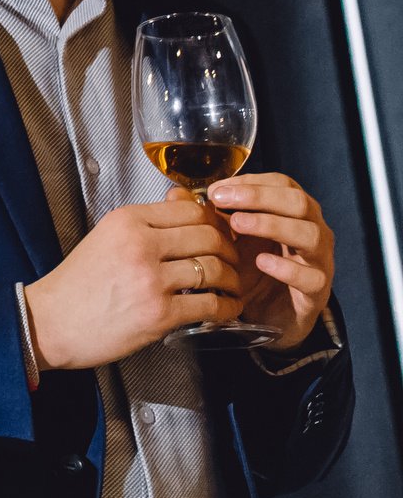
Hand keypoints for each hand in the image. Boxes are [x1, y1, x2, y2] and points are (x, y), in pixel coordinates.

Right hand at [26, 197, 239, 370]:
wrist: (49, 322)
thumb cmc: (76, 284)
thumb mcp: (105, 239)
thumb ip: (145, 222)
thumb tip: (185, 201)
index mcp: (126, 221)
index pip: (190, 209)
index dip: (213, 221)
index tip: (218, 232)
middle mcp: (140, 244)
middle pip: (210, 236)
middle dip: (230, 250)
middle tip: (232, 260)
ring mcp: (151, 279)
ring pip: (216, 269)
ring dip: (232, 279)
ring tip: (231, 286)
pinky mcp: (160, 313)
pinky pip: (211, 304)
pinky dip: (228, 307)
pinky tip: (227, 308)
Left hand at [206, 172, 335, 345]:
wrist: (269, 315)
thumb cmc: (252, 271)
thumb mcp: (227, 240)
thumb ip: (207, 216)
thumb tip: (176, 195)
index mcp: (293, 212)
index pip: (283, 184)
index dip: (251, 182)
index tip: (216, 190)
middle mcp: (312, 230)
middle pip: (298, 202)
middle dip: (259, 196)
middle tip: (223, 200)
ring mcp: (319, 261)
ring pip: (309, 234)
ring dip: (271, 224)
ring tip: (238, 223)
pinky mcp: (317, 292)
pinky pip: (310, 276)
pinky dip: (286, 267)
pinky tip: (261, 262)